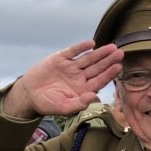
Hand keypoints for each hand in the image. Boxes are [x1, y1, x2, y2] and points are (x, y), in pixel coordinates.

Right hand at [3, 41, 124, 118]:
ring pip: (88, 58)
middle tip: (120, 53)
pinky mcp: (60, 59)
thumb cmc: (48, 104)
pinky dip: (81, 47)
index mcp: (83, 90)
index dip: (109, 74)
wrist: (29, 94)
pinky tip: (91, 44)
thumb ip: (79, 104)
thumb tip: (94, 97)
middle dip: (108, 61)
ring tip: (111, 47)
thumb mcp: (64, 107)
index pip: (99, 81)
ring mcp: (71, 67)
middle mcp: (79, 77)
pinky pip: (73, 51)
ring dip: (100, 53)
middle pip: (97, 68)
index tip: (118, 67)